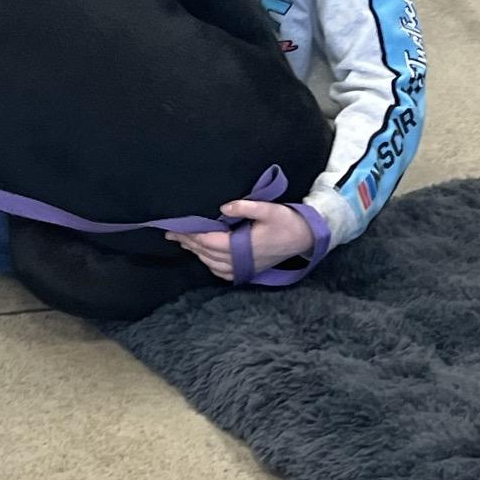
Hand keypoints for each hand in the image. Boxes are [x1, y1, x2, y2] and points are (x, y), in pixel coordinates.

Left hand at [165, 201, 315, 281]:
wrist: (307, 237)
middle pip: (208, 254)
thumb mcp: (268, 209)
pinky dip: (211, 265)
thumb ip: (245, 207)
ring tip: (184, 242)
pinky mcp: (251, 269)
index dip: (191, 236)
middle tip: (172, 234)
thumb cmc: (287, 221)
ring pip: (214, 265)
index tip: (175, 230)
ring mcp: (247, 267)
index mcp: (245, 246)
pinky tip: (205, 257)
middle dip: (189, 244)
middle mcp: (243, 260)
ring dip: (198, 254)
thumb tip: (223, 208)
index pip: (210, 242)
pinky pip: (224, 272)